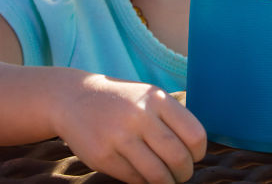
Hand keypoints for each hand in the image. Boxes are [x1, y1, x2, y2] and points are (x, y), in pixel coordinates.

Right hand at [52, 74, 205, 183]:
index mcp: (156, 98)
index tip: (191, 156)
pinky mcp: (103, 156)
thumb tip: (196, 153)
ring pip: (158, 175)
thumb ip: (172, 119)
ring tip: (163, 179)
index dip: (198, 154)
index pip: (195, 136)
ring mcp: (119, 136)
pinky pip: (136, 180)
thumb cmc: (121, 102)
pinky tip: (141, 174)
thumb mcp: (148, 96)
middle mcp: (139, 115)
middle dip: (184, 173)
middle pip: (179, 159)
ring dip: (166, 183)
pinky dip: (144, 183)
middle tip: (179, 174)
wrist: (74, 98)